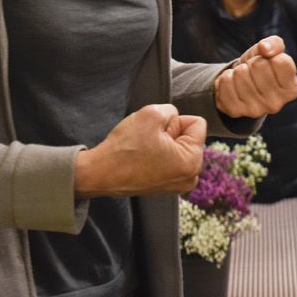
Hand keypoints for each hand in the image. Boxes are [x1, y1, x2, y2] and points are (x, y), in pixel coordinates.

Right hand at [74, 104, 206, 197]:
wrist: (99, 174)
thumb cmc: (125, 148)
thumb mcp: (152, 114)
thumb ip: (172, 110)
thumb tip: (175, 119)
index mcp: (192, 162)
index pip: (197, 123)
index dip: (175, 120)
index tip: (156, 132)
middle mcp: (190, 177)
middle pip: (188, 136)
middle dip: (170, 133)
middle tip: (148, 142)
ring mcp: (178, 184)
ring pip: (178, 146)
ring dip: (163, 143)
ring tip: (144, 150)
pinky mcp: (165, 186)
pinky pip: (169, 158)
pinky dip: (158, 154)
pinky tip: (142, 158)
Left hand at [214, 35, 296, 117]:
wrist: (241, 85)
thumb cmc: (260, 66)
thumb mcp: (271, 51)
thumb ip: (275, 44)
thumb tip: (264, 47)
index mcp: (290, 89)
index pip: (280, 61)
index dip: (269, 55)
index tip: (267, 62)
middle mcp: (276, 104)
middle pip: (258, 65)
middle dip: (252, 62)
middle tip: (252, 70)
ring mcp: (255, 110)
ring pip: (240, 73)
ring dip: (238, 70)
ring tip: (242, 78)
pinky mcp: (235, 111)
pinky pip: (225, 83)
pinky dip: (225, 78)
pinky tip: (232, 85)